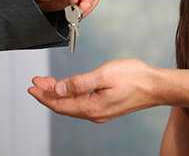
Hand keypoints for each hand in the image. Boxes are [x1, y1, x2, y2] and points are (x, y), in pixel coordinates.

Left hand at [28, 59, 159, 122]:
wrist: (156, 86)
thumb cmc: (134, 78)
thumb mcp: (103, 75)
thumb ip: (78, 83)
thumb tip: (58, 89)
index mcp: (91, 107)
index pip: (59, 104)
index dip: (43, 95)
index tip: (32, 86)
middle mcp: (94, 113)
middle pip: (63, 106)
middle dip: (47, 94)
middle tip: (35, 82)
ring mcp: (100, 111)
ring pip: (71, 105)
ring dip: (58, 94)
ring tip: (46, 83)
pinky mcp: (105, 107)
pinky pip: (81, 103)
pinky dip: (70, 94)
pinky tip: (67, 88)